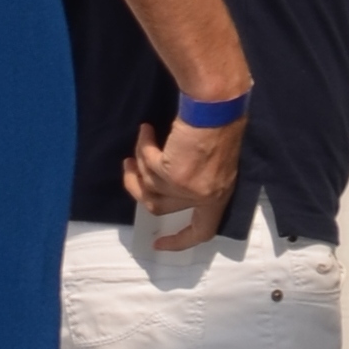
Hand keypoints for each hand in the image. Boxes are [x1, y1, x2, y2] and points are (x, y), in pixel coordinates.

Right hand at [121, 106, 242, 252]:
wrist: (218, 104)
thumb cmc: (220, 122)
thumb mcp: (213, 161)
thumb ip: (195, 178)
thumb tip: (162, 184)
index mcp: (220, 194)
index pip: (202, 230)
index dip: (179, 241)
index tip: (158, 243)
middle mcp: (205, 196)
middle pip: (161, 208)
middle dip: (138, 190)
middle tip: (128, 170)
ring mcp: (189, 188)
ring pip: (150, 187)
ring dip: (139, 165)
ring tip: (140, 144)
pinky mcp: (173, 175)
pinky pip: (147, 166)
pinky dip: (143, 147)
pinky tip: (146, 131)